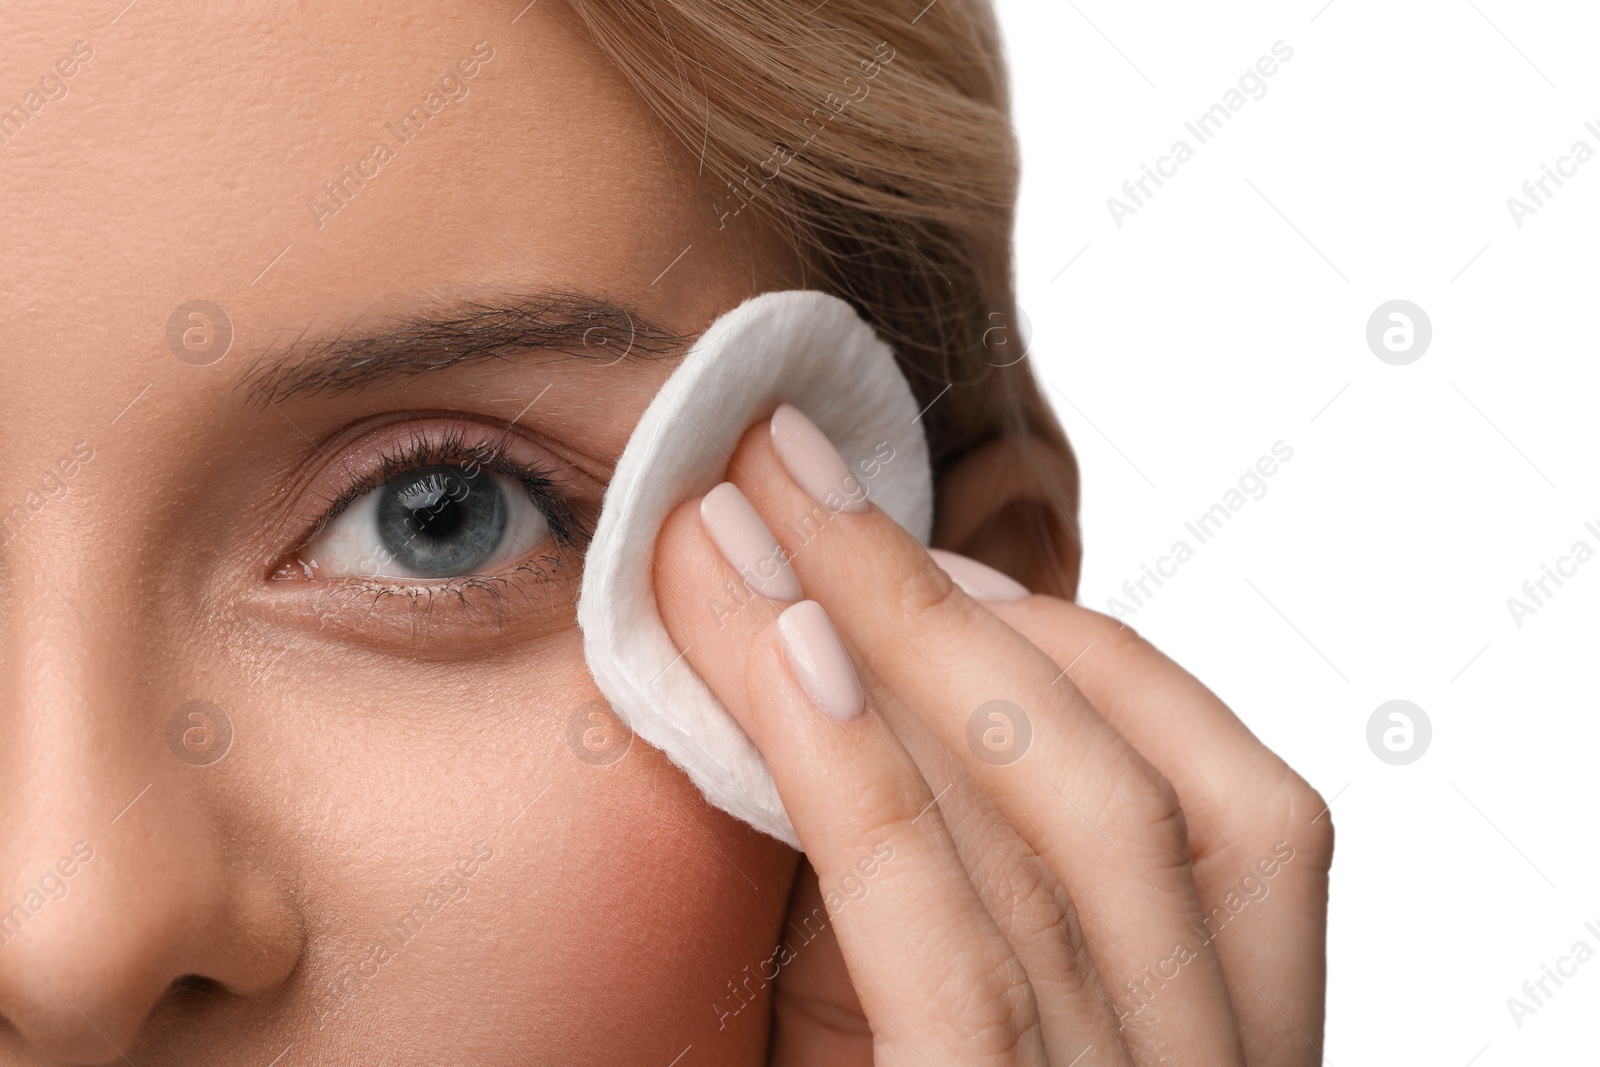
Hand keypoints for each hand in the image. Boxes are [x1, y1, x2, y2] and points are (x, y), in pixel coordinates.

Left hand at [653, 405, 1332, 1065]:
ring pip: (1064, 831)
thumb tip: (842, 665)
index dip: (1083, 655)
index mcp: (1226, 1037)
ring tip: (736, 523)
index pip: (1240, 814)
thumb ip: (922, 872)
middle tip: (790, 472)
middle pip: (1132, 790)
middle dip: (950, 604)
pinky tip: (782, 650)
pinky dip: (869, 776)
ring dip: (892, 641)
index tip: (923, 552)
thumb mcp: (919, 1020)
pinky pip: (953, 945)